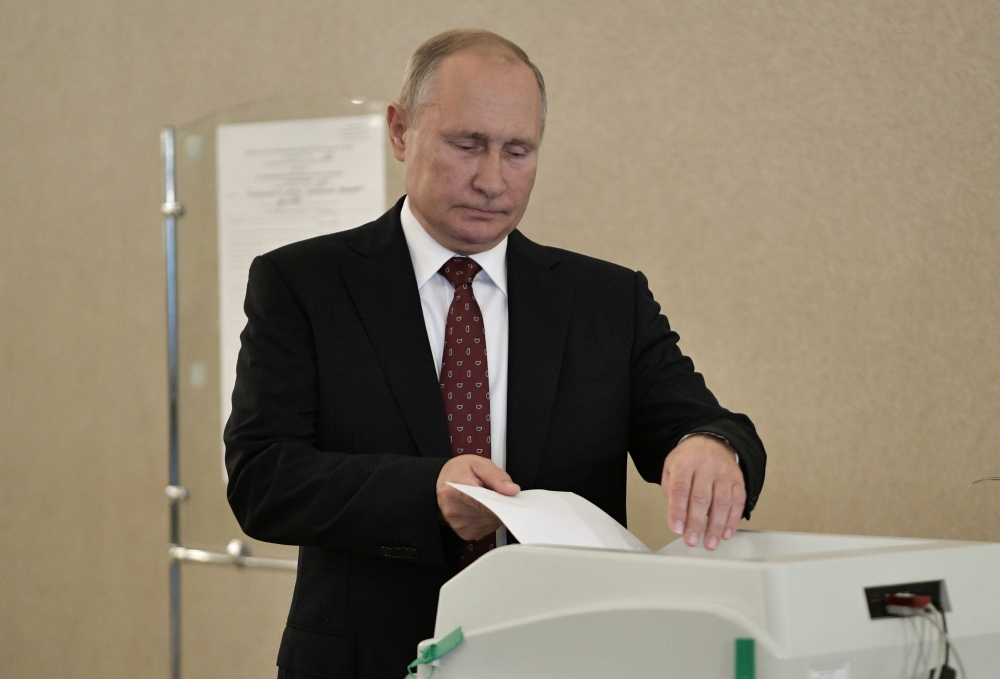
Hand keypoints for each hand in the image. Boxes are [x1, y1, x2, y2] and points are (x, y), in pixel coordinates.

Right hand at [436, 456, 519, 540]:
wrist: (444, 482)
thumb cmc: (459, 472)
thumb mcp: (478, 464)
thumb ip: (496, 476)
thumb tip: (512, 490)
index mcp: (455, 490)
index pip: (483, 503)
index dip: (500, 502)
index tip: (510, 497)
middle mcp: (454, 510)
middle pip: (490, 514)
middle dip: (500, 504)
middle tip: (497, 492)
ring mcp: (459, 524)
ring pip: (492, 522)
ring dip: (495, 512)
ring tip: (486, 498)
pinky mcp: (465, 533)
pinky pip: (488, 529)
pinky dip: (490, 519)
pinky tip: (483, 508)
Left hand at [661, 435, 744, 549]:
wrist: (712, 441)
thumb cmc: (688, 459)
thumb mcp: (671, 467)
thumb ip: (670, 490)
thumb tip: (677, 517)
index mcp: (685, 463)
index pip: (680, 489)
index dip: (678, 511)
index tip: (677, 530)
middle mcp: (706, 466)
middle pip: (701, 498)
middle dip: (696, 523)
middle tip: (691, 541)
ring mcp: (724, 473)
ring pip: (722, 502)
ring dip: (716, 526)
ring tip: (710, 543)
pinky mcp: (738, 479)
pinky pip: (738, 501)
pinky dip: (733, 520)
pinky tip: (726, 533)